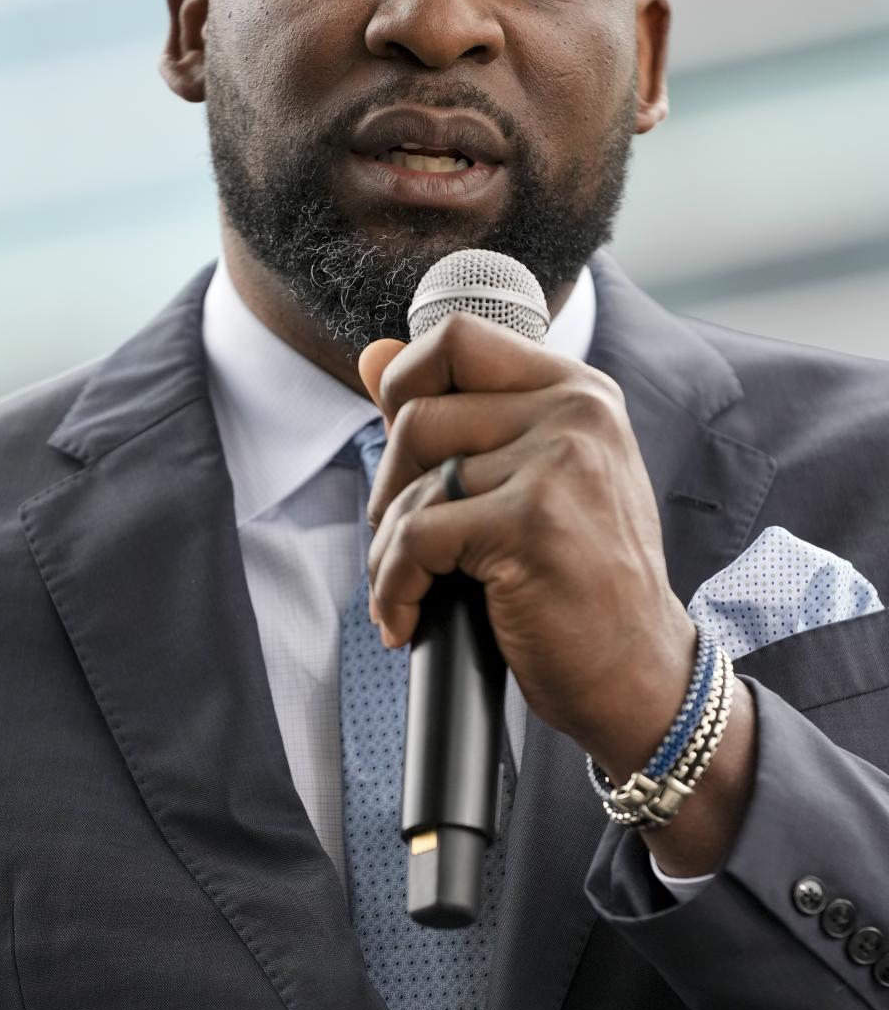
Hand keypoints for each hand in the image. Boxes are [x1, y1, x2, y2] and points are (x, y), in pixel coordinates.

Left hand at [357, 311, 696, 779]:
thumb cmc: (581, 578)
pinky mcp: (530, 524)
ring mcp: (557, 464)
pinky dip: (393, 587)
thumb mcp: (534, 478)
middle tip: (402, 537)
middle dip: (388, 484)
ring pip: (413, 483)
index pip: (459, 336)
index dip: (407, 380)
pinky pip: (415, 540)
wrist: (640, 673)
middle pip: (419, 412)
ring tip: (408, 586)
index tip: (404, 448)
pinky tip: (405, 619)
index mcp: (578, 390)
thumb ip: (457, 412)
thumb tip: (369, 353)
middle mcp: (574, 413)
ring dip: (390, 546)